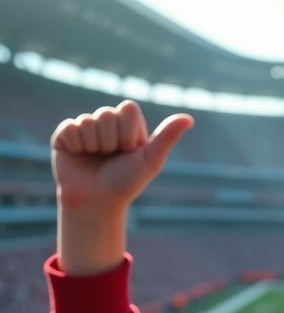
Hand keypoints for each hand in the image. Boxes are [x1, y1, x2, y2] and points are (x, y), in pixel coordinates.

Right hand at [51, 100, 192, 211]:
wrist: (97, 203)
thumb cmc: (125, 184)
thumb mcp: (150, 161)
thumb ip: (167, 137)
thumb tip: (190, 119)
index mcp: (127, 125)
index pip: (128, 109)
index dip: (129, 132)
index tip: (129, 151)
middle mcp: (106, 122)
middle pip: (107, 114)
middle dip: (112, 141)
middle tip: (111, 158)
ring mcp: (85, 127)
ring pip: (88, 121)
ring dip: (95, 146)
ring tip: (96, 160)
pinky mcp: (65, 134)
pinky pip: (71, 128)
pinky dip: (77, 146)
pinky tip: (80, 157)